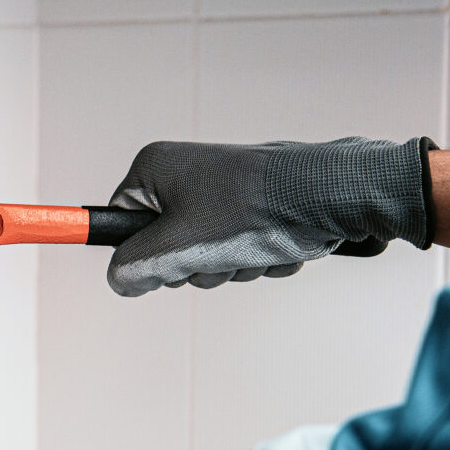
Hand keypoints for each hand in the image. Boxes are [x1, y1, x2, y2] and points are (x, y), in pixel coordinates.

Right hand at [107, 137, 434, 295]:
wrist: (331, 195)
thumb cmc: (254, 211)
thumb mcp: (177, 247)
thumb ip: (134, 267)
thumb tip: (119, 281)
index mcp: (154, 168)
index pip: (119, 223)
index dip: (142, 254)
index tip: (167, 264)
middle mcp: (183, 172)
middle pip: (163, 245)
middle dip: (196, 265)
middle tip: (219, 256)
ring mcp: (218, 189)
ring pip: (204, 253)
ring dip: (230, 266)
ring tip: (254, 249)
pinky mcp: (251, 206)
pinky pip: (236, 249)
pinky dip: (255, 259)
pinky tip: (276, 246)